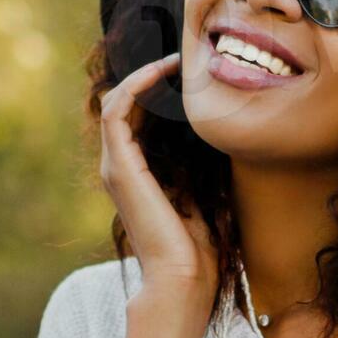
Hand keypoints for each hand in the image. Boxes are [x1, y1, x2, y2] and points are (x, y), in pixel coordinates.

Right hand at [98, 55, 218, 331]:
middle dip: (149, 77)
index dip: (157, 90)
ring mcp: (116, 167)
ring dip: (142, 75)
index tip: (188, 73)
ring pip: (116, 102)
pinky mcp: (120, 167)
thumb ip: (200, 165)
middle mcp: (121, 167)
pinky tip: (161, 72)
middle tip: (182, 58)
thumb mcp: (204, 193)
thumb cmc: (197, 249)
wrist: (183, 279)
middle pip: (123, 105)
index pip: (137, 118)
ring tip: (173, 60)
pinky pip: (117, 111)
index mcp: (138, 175)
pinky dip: (136, 86)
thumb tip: (222, 134)